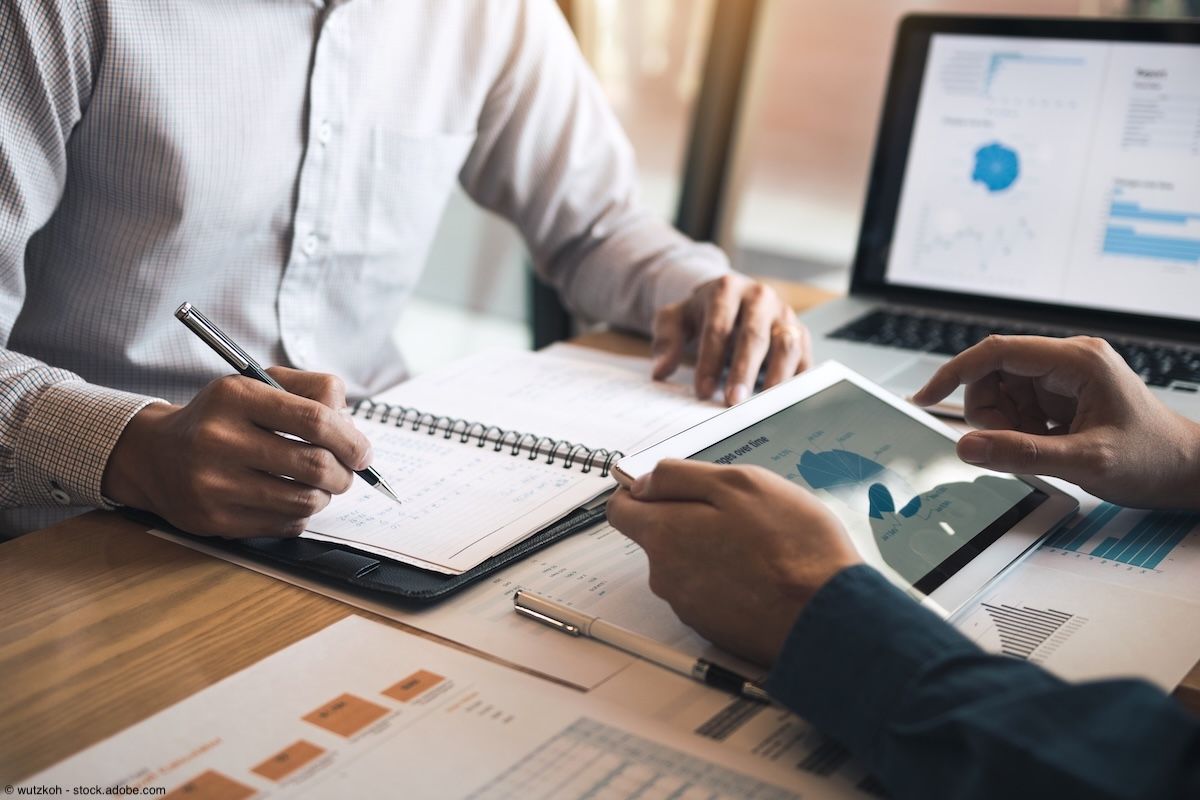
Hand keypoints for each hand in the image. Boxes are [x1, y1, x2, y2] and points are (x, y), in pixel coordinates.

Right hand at [102, 367, 373, 536]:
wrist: (155, 455)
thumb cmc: (223, 416)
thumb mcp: (257, 384)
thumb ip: (311, 389)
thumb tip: (352, 425)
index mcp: (235, 397)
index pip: (315, 419)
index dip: (351, 439)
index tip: (363, 452)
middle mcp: (219, 440)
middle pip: (314, 465)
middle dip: (345, 473)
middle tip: (347, 472)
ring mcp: (215, 484)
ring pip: (305, 500)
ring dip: (325, 495)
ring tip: (318, 484)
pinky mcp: (215, 520)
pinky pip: (285, 525)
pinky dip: (300, 514)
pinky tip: (288, 499)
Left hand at [606, 460, 860, 665]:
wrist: (826, 619)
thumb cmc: (793, 548)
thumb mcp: (740, 484)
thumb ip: (680, 477)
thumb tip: (643, 482)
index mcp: (664, 535)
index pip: (621, 509)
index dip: (642, 491)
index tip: (670, 486)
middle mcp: (665, 575)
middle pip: (657, 535)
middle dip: (687, 518)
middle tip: (737, 512)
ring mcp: (687, 606)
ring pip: (686, 562)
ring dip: (712, 548)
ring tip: (760, 543)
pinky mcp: (712, 628)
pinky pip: (709, 590)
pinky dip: (728, 578)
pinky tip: (763, 572)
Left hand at [651, 274, 810, 405]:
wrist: (732, 299)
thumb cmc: (703, 313)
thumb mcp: (676, 319)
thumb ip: (665, 341)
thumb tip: (660, 371)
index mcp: (726, 289)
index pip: (718, 327)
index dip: (710, 361)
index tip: (703, 391)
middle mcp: (760, 298)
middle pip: (754, 336)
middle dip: (743, 371)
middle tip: (733, 403)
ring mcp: (784, 314)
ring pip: (787, 344)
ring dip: (776, 377)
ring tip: (763, 405)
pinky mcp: (801, 333)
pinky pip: (805, 357)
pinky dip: (796, 381)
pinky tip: (783, 402)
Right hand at [913, 335, 1199, 509]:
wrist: (1187, 473)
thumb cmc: (1153, 460)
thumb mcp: (1086, 463)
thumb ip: (1022, 454)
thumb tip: (967, 446)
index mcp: (1077, 360)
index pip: (996, 352)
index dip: (954, 373)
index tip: (926, 398)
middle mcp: (1067, 361)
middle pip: (993, 375)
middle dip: (990, 415)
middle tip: (1012, 446)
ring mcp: (1063, 379)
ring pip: (1000, 394)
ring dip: (1004, 426)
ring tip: (1039, 449)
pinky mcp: (1061, 397)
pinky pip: (1016, 409)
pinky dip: (1018, 432)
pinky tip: (1047, 447)